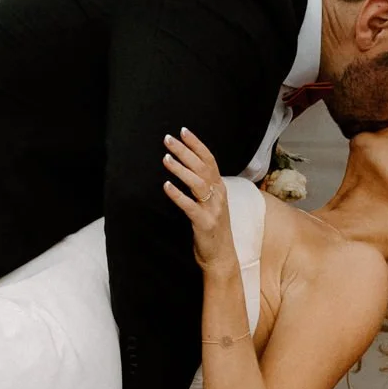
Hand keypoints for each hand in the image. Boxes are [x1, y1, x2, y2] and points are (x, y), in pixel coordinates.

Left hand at [163, 127, 233, 269]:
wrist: (222, 257)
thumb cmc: (213, 228)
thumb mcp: (212, 203)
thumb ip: (204, 185)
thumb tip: (189, 166)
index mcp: (220, 188)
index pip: (209, 160)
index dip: (197, 144)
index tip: (183, 131)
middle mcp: (219, 195)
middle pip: (202, 167)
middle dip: (185, 151)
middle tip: (168, 139)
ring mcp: (213, 209)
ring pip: (198, 183)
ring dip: (181, 169)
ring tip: (166, 158)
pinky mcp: (205, 224)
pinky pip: (190, 207)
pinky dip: (178, 195)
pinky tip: (166, 186)